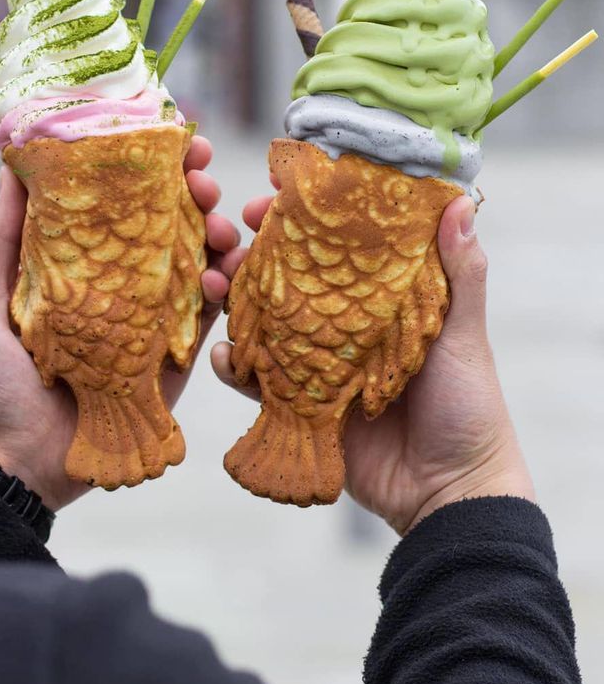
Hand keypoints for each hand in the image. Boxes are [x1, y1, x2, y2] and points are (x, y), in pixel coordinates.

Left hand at [0, 136, 239, 511]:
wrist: (19, 453)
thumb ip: (3, 236)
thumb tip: (11, 163)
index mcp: (84, 258)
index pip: (123, 200)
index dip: (150, 166)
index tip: (170, 136)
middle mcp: (124, 278)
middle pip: (172, 221)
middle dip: (196, 190)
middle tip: (201, 177)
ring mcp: (153, 312)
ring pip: (202, 258)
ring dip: (220, 233)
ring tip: (220, 225)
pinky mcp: (175, 350)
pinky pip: (211, 311)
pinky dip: (223, 287)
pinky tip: (218, 276)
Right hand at [211, 194, 534, 534]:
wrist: (449, 492)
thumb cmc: (468, 405)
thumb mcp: (464, 334)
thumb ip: (461, 273)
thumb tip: (461, 202)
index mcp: (381, 298)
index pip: (336, 245)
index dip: (305, 216)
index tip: (277, 191)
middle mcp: (343, 324)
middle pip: (289, 277)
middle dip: (254, 250)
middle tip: (232, 233)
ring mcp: (317, 363)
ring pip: (263, 321)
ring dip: (232, 298)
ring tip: (215, 283)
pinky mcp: (299, 403)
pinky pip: (256, 380)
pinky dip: (234, 365)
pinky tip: (226, 355)